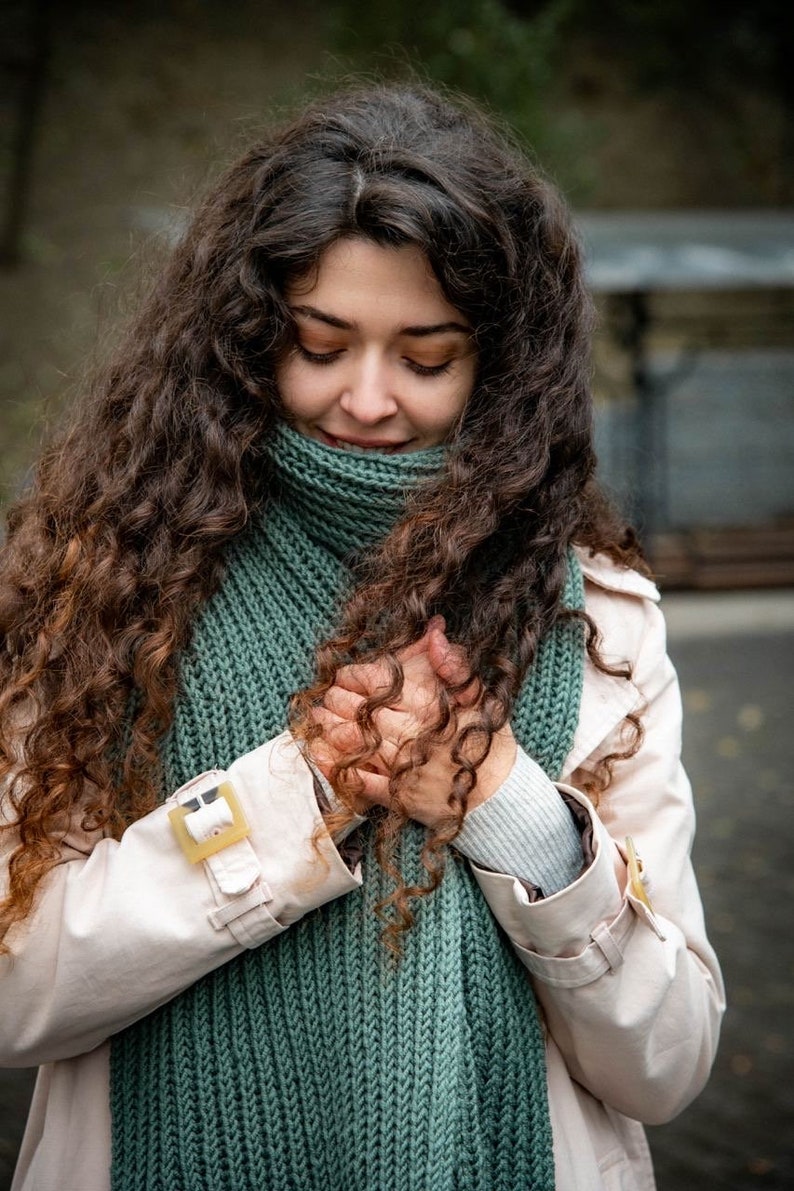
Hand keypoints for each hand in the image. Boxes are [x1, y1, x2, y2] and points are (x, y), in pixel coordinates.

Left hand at [309, 618, 515, 828]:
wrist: (497, 794)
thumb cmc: (485, 740)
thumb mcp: (478, 696)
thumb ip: (454, 664)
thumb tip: (435, 631)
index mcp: (428, 705)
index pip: (378, 682)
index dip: (354, 676)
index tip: (343, 676)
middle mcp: (411, 733)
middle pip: (358, 710)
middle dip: (335, 701)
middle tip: (325, 697)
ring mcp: (402, 767)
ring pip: (353, 743)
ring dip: (328, 729)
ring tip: (317, 719)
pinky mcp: (396, 795)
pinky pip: (357, 781)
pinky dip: (334, 767)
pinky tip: (319, 754)